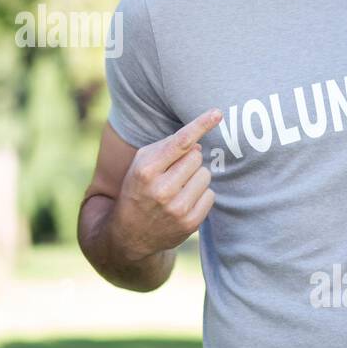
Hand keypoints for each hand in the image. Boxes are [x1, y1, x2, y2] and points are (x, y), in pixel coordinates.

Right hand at [111, 108, 222, 261]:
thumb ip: (165, 148)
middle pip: (196, 157)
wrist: (129, 234)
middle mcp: (162, 190)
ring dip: (196, 178)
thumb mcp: (140, 165)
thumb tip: (198, 145)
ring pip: (205, 175)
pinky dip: (200, 195)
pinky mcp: (190, 223)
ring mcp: (177, 209)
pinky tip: (184, 202)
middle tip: (174, 173)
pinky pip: (210, 195)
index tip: (217, 113)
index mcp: (146, 170)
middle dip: (189, 160)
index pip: (180, 142)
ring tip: (178, 188)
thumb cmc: (137, 190)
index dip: (200, 125)